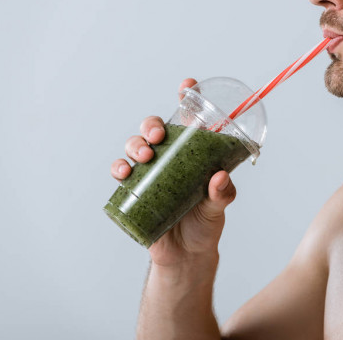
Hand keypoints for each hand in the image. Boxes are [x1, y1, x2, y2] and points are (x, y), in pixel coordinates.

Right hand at [110, 78, 236, 266]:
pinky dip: (119, 169)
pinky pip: (121, 174)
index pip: (189, 120)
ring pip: (135, 147)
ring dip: (136, 145)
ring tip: (144, 156)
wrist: (186, 255)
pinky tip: (124, 173)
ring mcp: (150, 173)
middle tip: (157, 135)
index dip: (187, 99)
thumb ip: (223, 193)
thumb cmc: (205, 223)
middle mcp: (170, 158)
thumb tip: (220, 178)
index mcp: (193, 154)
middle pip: (155, 129)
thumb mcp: (219, 206)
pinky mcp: (134, 191)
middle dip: (151, 125)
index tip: (188, 86)